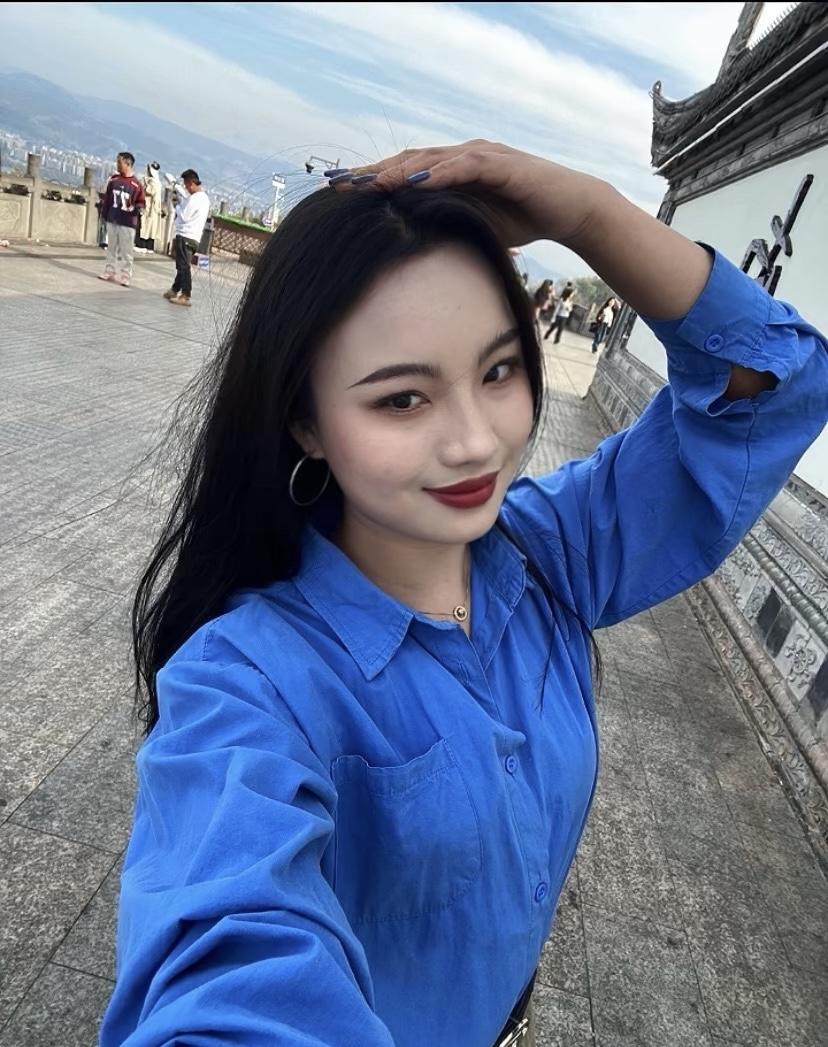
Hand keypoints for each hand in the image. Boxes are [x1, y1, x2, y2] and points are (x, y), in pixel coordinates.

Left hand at [336, 140, 610, 247]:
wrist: (570, 209)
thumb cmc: (523, 220)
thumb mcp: (476, 229)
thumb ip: (447, 230)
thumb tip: (415, 253)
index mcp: (452, 171)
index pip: (404, 172)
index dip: (372, 182)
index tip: (340, 195)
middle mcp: (462, 157)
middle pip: (408, 160)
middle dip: (372, 173)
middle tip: (338, 185)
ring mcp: (482, 156)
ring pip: (431, 159)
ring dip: (397, 170)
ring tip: (368, 184)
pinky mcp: (502, 164)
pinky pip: (465, 166)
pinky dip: (439, 173)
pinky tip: (415, 181)